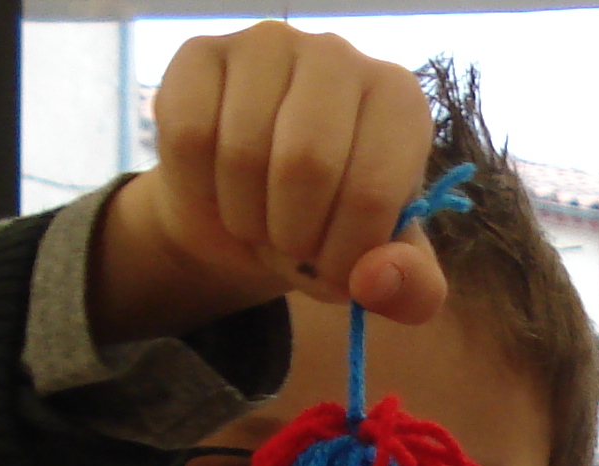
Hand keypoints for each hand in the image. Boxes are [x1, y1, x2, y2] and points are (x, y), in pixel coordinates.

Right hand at [89, 22, 445, 344]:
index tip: (333, 269)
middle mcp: (339, 56)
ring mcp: (267, 45)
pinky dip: (199, 188)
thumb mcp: (378, 267)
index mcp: (398, 102)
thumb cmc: (325, 228)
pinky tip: (215, 188)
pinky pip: (189, 135)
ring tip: (258, 218)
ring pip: (241, 152)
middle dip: (292, 235)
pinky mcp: (201, 54)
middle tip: (292, 245)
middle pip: (305, 164)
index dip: (343, 255)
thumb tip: (377, 281)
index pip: (371, 191)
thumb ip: (409, 286)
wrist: (248, 215)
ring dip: (245, 218)